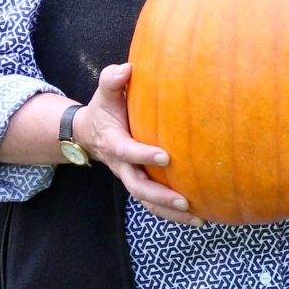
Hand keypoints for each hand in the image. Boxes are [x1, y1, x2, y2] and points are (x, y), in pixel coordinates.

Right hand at [74, 63, 199, 226]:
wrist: (89, 133)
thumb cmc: (105, 109)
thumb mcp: (105, 92)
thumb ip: (113, 80)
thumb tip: (127, 69)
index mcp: (114, 143)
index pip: (128, 152)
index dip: (144, 155)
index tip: (166, 157)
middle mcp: (122, 166)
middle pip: (138, 187)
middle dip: (161, 196)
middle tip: (184, 200)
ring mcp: (131, 177)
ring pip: (148, 201)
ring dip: (171, 212)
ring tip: (198, 219)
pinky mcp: (141, 183)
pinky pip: (154, 204)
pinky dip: (173, 214)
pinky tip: (199, 218)